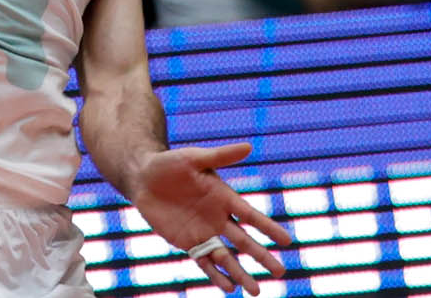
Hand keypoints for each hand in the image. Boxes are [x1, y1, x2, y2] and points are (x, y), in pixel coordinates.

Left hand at [130, 142, 292, 294]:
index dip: (268, 228)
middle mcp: (218, 218)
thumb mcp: (194, 158)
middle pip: (244, 242)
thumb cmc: (170, 163)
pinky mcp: (187, 242)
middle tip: (281, 271)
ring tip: (255, 291)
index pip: (251, 216)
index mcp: (224, 197)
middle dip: (262, 256)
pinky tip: (229, 288)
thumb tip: (249, 146)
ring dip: (240, 273)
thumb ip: (220, 155)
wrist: (143, 177)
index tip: (287, 240)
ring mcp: (203, 232)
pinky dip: (216, 275)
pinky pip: (204, 262)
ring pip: (226, 257)